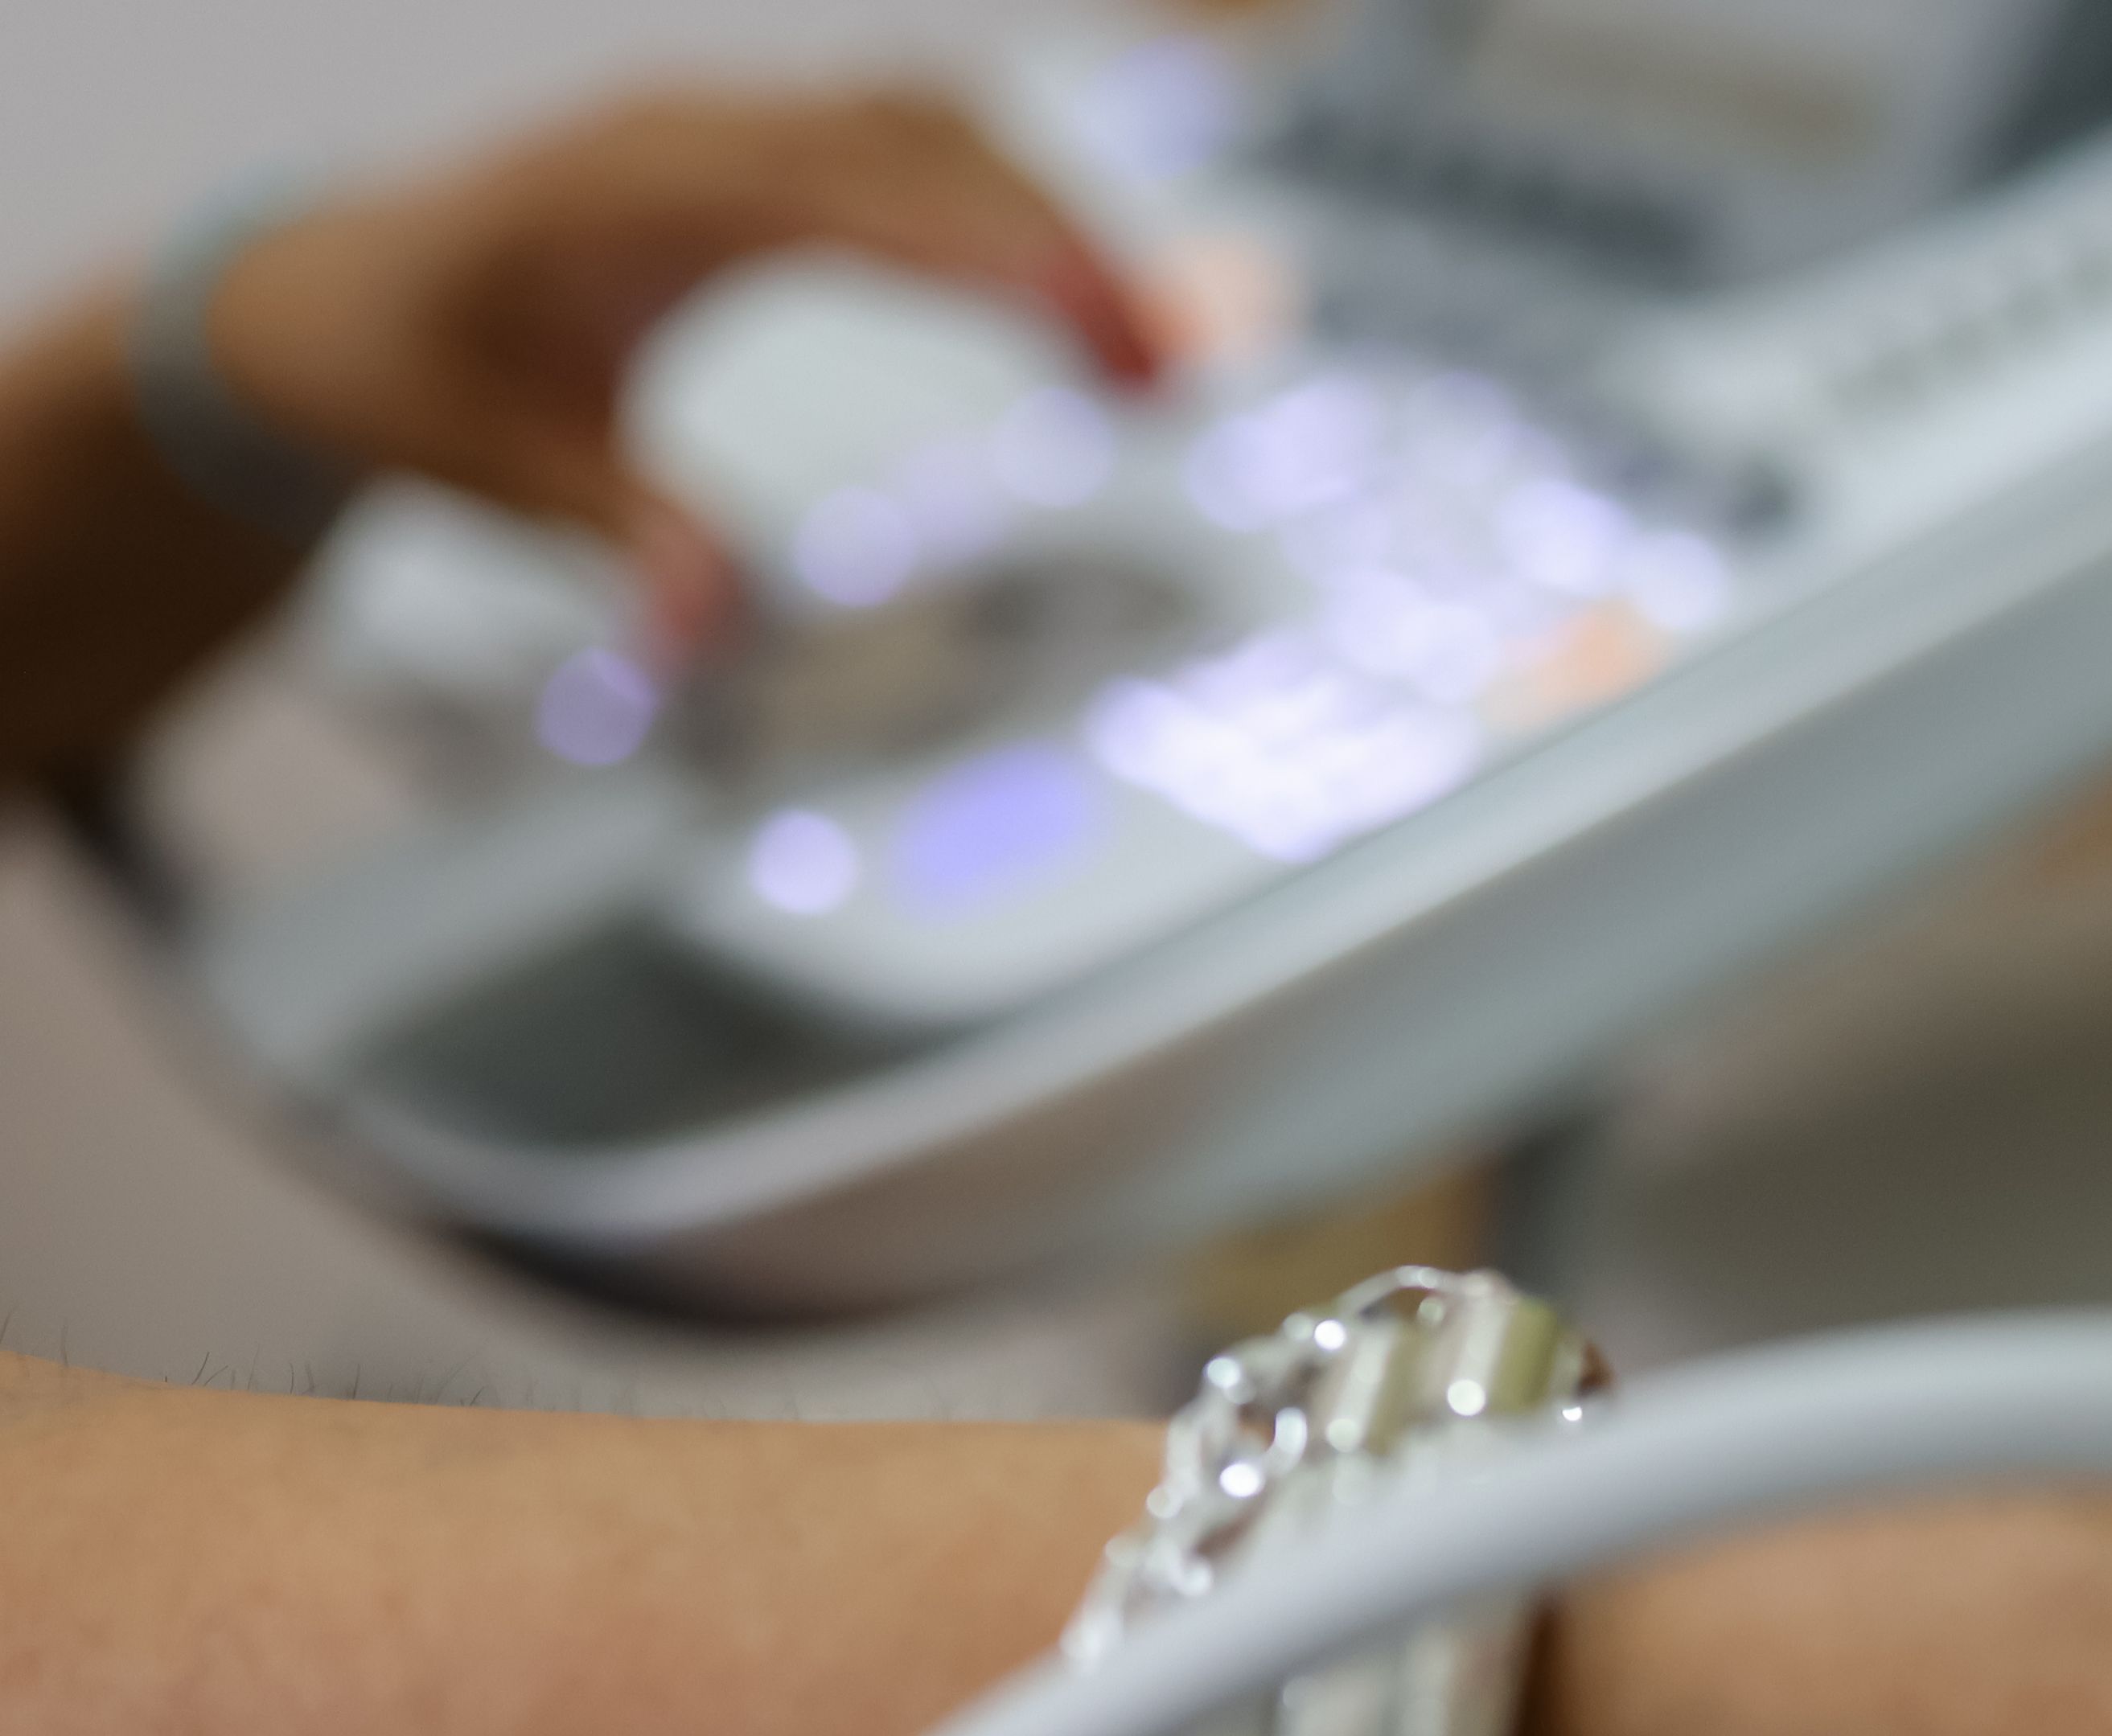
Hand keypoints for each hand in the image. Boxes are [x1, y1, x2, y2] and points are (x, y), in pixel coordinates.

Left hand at [199, 84, 1165, 648]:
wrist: (328, 292)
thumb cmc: (410, 373)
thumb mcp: (503, 470)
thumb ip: (620, 532)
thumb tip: (699, 633)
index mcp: (623, 192)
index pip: (841, 193)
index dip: (980, 246)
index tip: (1096, 320)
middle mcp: (695, 130)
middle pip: (924, 140)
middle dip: (1068, 244)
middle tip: (1184, 371)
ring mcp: (738, 127)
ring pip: (939, 128)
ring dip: (1059, 224)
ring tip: (1161, 352)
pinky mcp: (771, 151)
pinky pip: (918, 146)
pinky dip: (1015, 212)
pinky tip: (1082, 305)